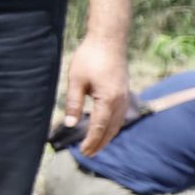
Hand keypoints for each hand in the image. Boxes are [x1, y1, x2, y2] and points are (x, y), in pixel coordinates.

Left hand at [61, 34, 129, 156]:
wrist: (109, 40)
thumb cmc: (90, 57)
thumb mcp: (76, 81)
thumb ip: (72, 103)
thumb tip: (68, 124)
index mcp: (108, 100)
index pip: (99, 128)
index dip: (91, 141)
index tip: (83, 152)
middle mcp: (120, 101)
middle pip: (111, 129)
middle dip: (99, 143)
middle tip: (89, 155)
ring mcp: (125, 97)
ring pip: (118, 124)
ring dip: (107, 136)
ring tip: (96, 146)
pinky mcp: (124, 92)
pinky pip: (120, 115)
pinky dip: (113, 126)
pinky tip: (106, 129)